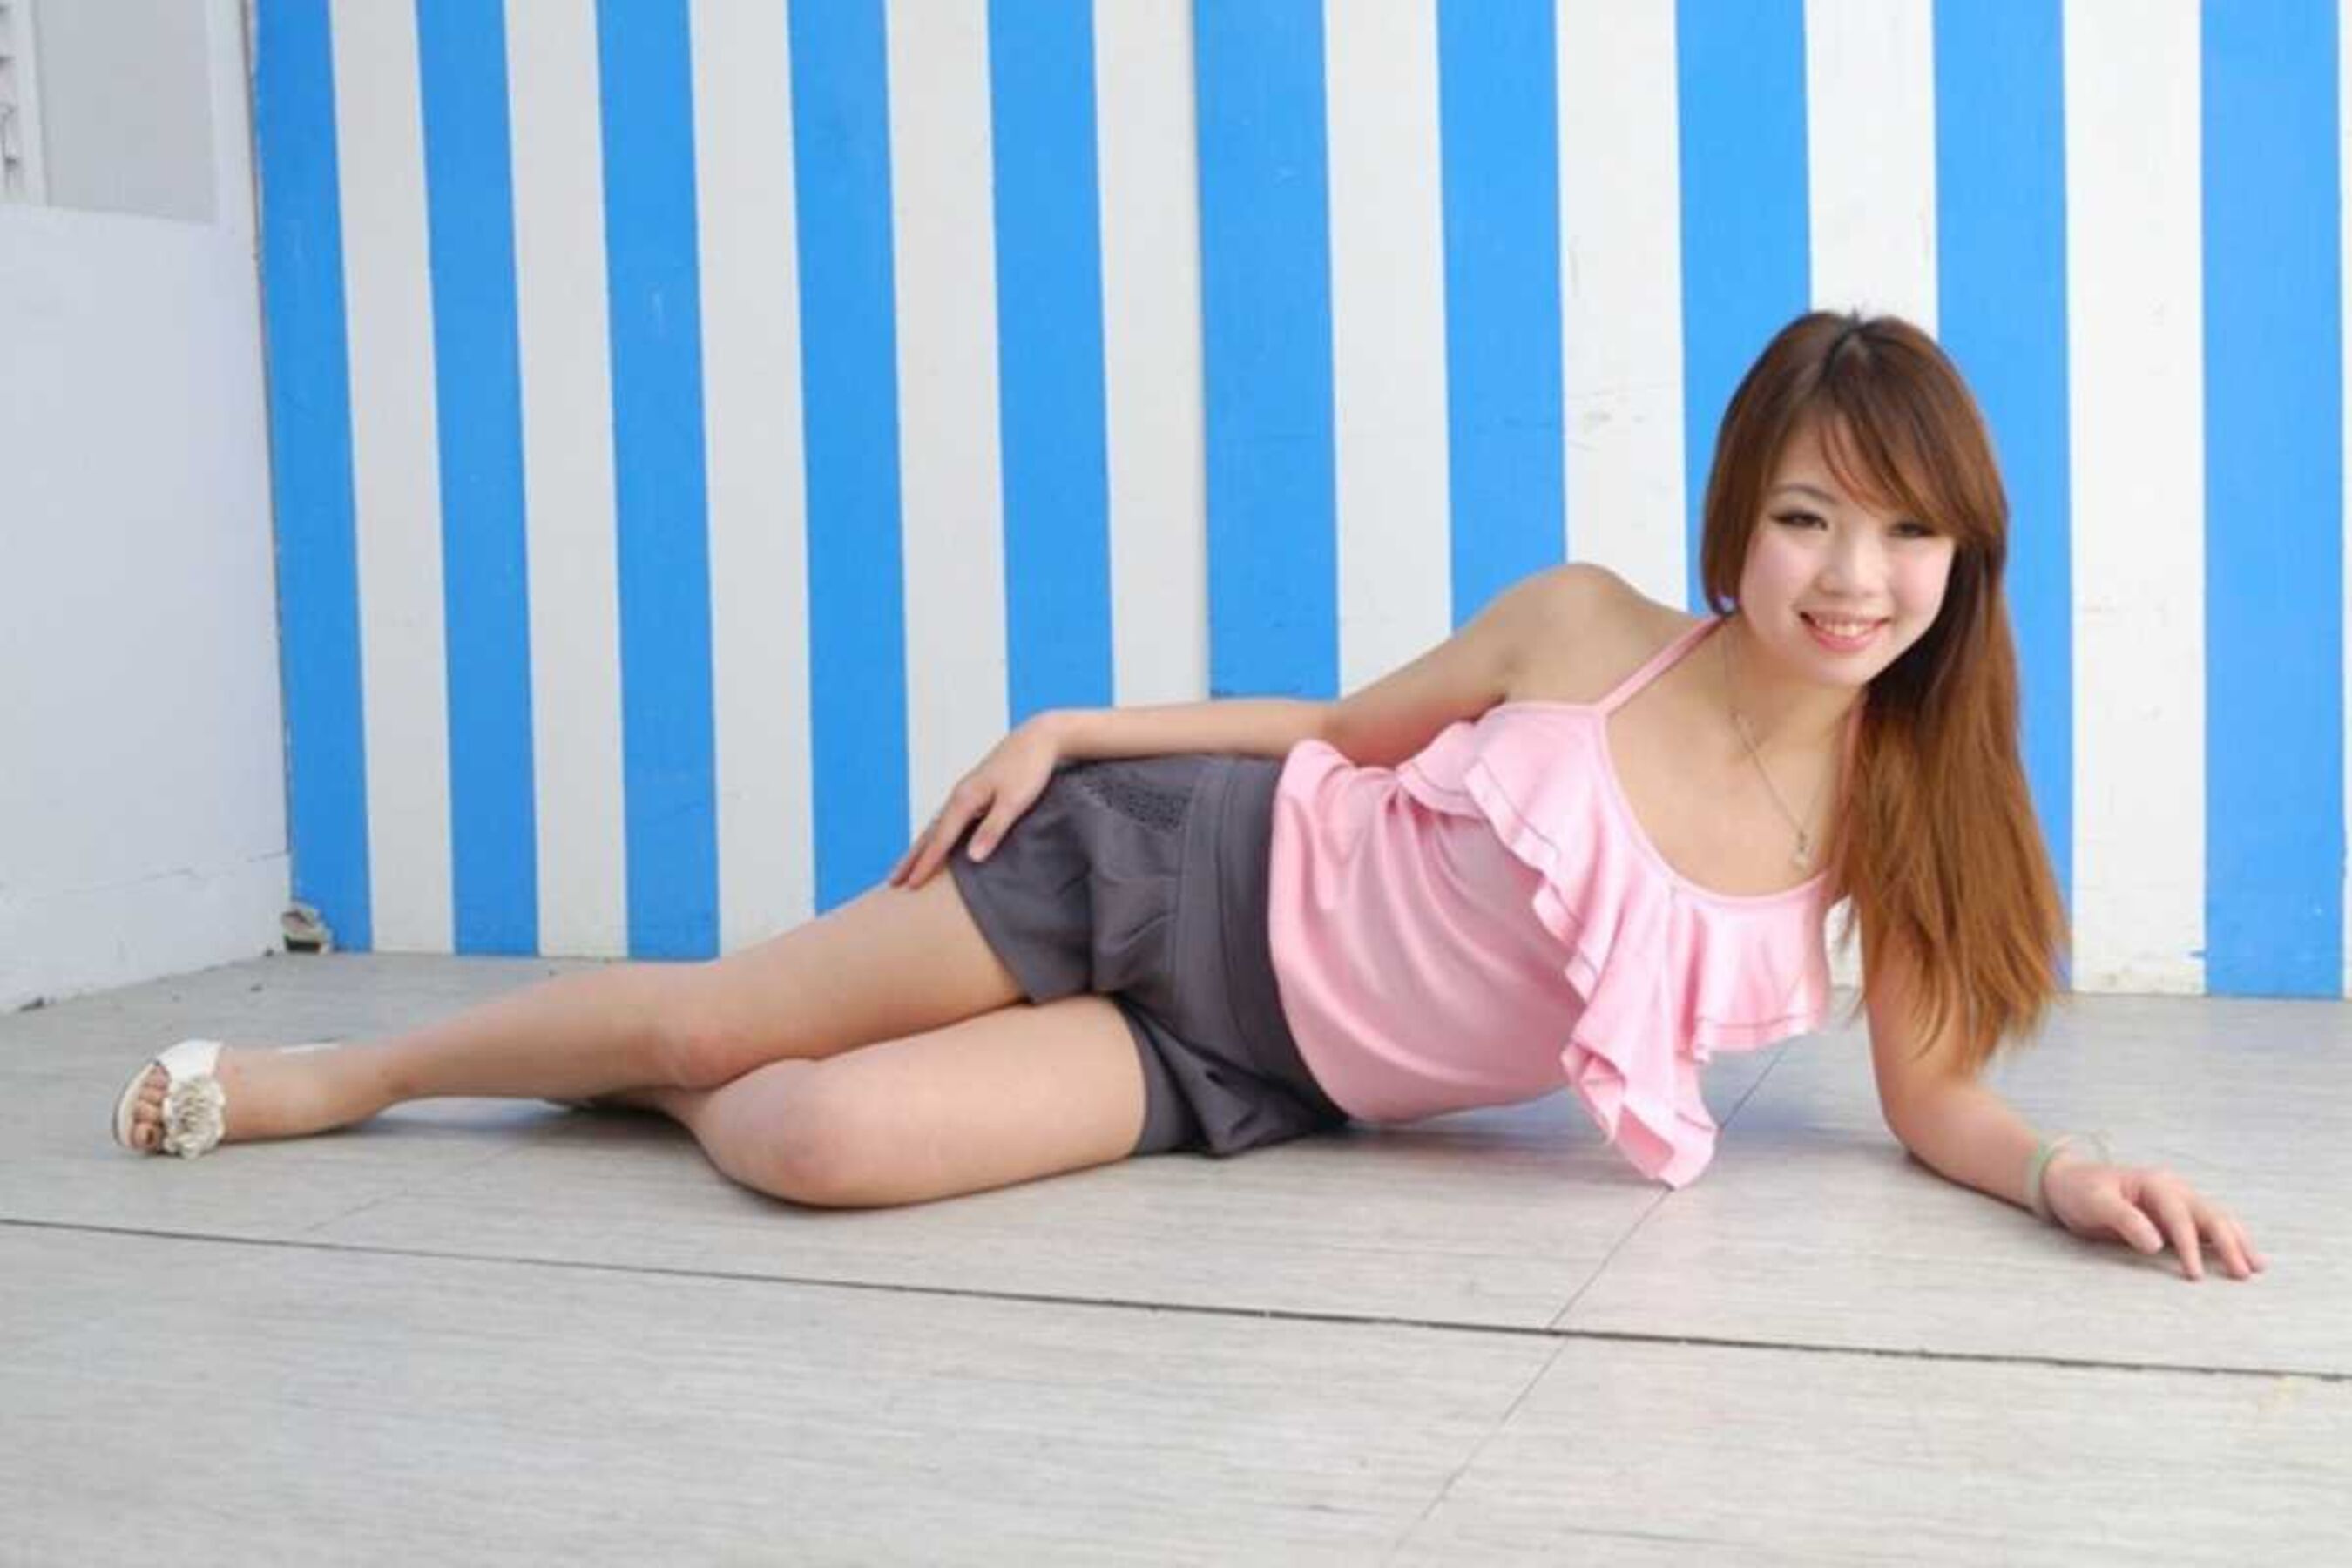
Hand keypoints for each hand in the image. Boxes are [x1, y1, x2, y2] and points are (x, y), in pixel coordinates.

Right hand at [888, 717, 1065, 890]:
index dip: (926, 863)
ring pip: (935, 825)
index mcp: (965, 798)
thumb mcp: (1015, 801)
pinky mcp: (975, 792)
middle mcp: (959, 795)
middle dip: (911, 858)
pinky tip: (936, 841)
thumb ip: (993, 829)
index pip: (940, 839)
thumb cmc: (1030, 768)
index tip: (912, 885)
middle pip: (929, 832)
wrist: (1039, 738)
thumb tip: (972, 858)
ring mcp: (965, 793)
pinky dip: (935, 835)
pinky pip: (946, 819)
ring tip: (907, 866)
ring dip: (920, 847)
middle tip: (893, 881)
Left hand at [2043, 1156, 2268, 1280]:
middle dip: (2229, 1244)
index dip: (2189, 1246)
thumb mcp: (2095, 1203)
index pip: (2180, 1217)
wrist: (2068, 1182)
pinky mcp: (2176, 1216)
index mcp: (2156, 1184)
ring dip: (2237, 1242)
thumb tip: (2156, 1244)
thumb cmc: (2080, 1191)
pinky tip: (2242, 1257)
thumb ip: (2125, 1220)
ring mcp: (2179, 1201)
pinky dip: (2227, 1241)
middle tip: (2244, 1274)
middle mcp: (2175, 1189)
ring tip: (2257, 1267)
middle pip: (2211, 1216)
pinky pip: (2208, 1227)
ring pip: (2217, 1220)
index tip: (2195, 1275)